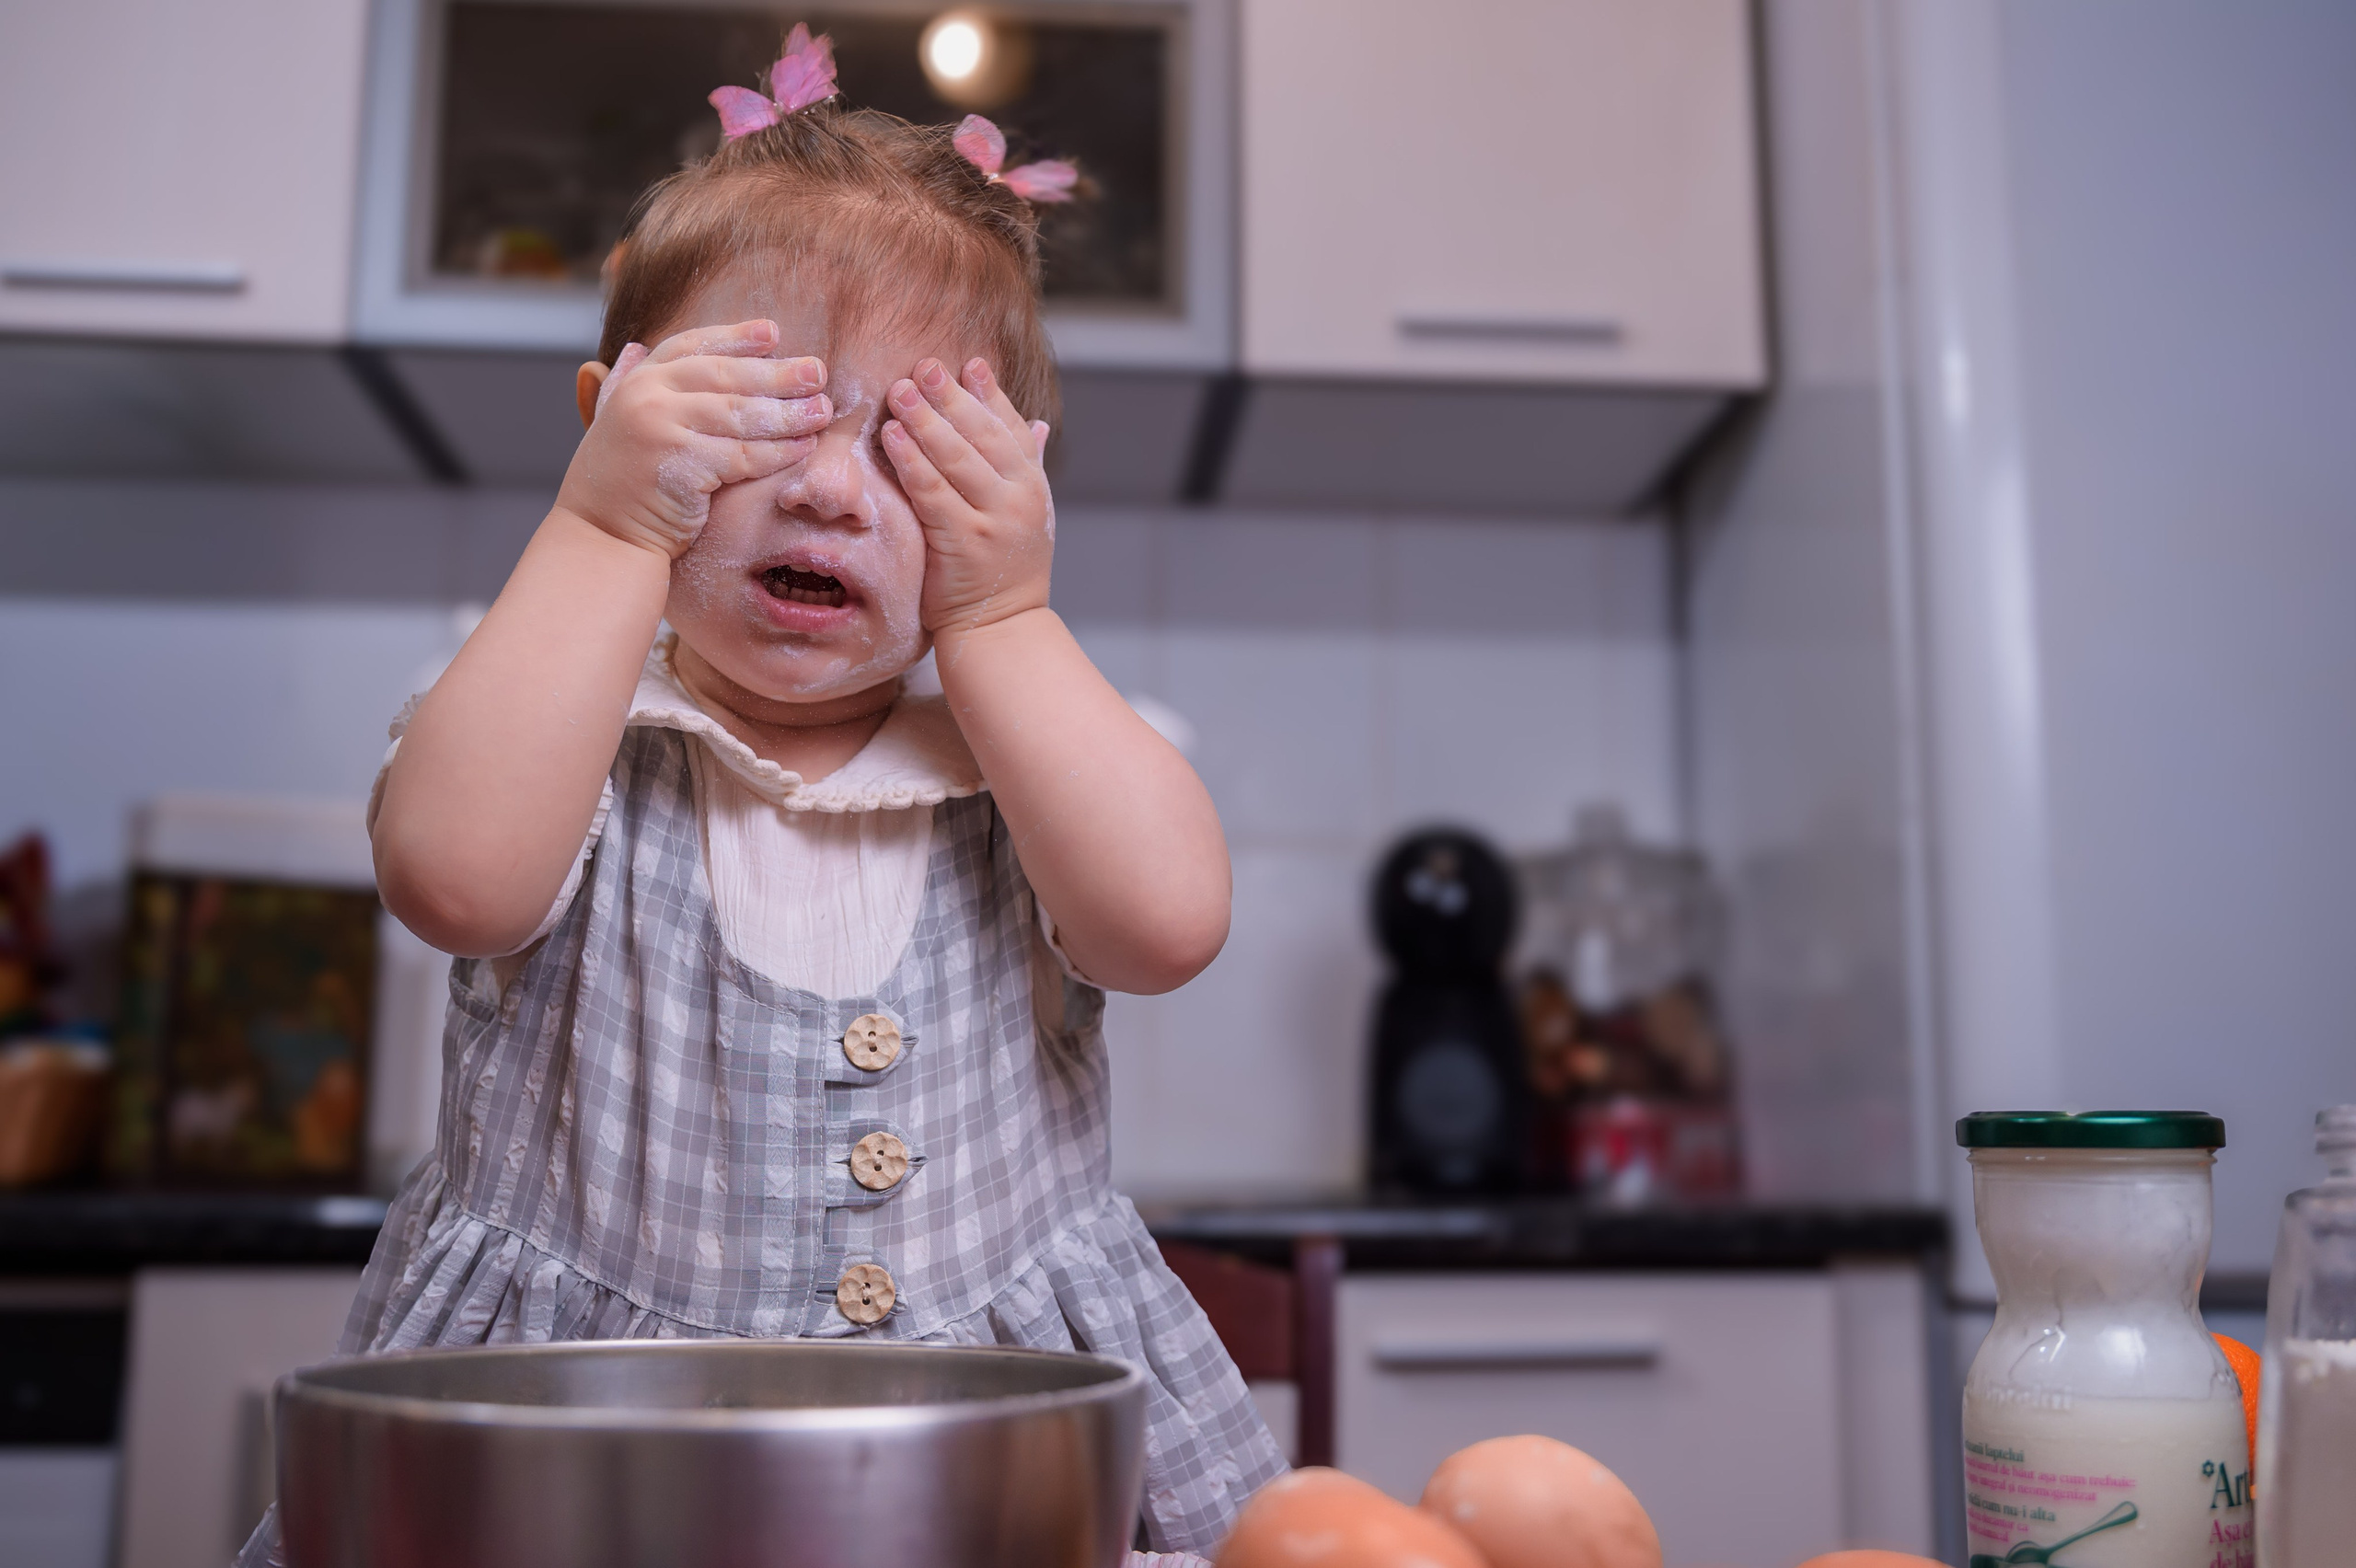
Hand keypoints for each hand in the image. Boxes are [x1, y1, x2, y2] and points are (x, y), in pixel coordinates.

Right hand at [555, 320, 831, 559]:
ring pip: (740, 414)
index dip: (735, 338)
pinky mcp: (682, 465)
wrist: (602, 539)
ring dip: (788, 413)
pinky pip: (743, 455)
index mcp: (636, 381)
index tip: (774, 333)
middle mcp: (646, 396)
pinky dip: (778, 452)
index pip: (692, 346)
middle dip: (777, 374)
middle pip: (725, 376)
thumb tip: (635, 347)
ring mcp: (661, 428)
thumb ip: (632, 387)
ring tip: (822, 410)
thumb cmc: (620, 486)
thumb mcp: (619, 424)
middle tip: (817, 372)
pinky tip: (804, 448)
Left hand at [880, 356, 1055, 637]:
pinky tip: (893, 438)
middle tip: (921, 367)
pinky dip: (912, 461)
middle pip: (983, 434)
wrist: (1002, 629)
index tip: (968, 364)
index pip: (1012, 427)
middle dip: (950, 397)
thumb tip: (1037, 423)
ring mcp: (994, 519)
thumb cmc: (1006, 570)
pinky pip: (933, 492)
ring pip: (957, 457)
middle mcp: (1020, 497)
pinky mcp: (964, 541)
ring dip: (925, 420)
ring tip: (899, 392)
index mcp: (1034, 485)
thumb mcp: (1028, 515)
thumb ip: (1028, 467)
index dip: (989, 394)